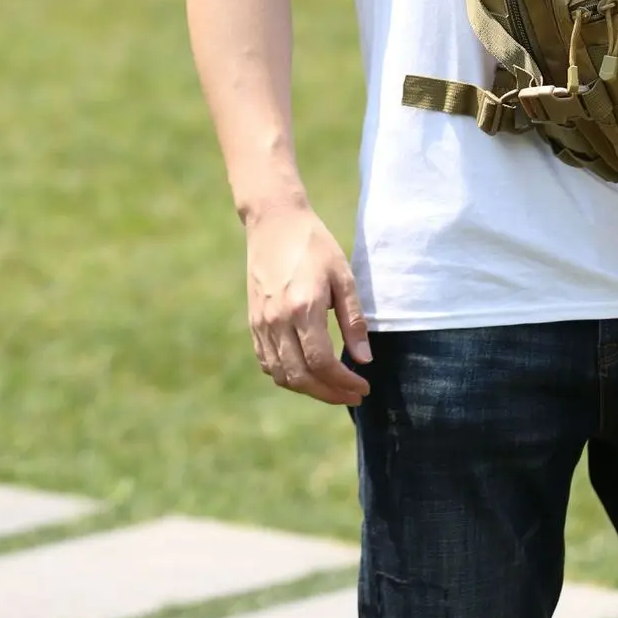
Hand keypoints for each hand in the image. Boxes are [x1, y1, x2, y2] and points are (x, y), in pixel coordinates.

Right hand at [246, 204, 371, 404]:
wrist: (274, 223)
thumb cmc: (315, 245)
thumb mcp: (343, 276)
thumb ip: (353, 320)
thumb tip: (364, 359)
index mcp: (303, 308)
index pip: (322, 363)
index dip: (344, 382)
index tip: (363, 386)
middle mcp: (278, 321)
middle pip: (301, 377)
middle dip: (329, 394)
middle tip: (353, 395)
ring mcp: (261, 324)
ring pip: (282, 375)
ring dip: (309, 390)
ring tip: (333, 387)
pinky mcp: (253, 322)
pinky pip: (267, 363)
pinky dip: (287, 376)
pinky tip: (307, 372)